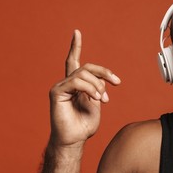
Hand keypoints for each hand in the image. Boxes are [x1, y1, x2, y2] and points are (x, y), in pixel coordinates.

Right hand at [49, 30, 120, 146]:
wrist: (75, 139)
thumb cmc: (84, 125)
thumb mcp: (97, 103)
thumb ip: (98, 89)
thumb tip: (102, 80)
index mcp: (76, 85)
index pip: (74, 62)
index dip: (75, 47)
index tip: (77, 32)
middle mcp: (67, 83)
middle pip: (86, 67)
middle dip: (104, 71)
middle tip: (116, 82)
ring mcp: (61, 87)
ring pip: (83, 73)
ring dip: (98, 85)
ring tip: (103, 98)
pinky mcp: (56, 92)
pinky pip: (76, 81)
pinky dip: (89, 88)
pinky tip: (96, 98)